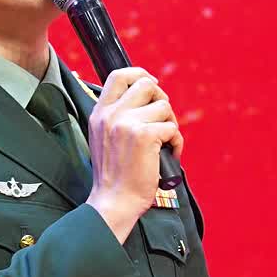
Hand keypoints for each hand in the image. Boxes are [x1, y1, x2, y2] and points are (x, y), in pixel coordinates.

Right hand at [85, 67, 183, 241]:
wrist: (114, 201)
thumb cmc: (115, 175)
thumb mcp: (104, 138)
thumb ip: (118, 117)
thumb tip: (146, 97)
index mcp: (100, 113)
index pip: (119, 75)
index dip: (140, 74)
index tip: (153, 85)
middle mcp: (111, 114)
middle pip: (147, 84)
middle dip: (161, 99)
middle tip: (163, 119)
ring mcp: (127, 123)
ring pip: (163, 107)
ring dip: (170, 124)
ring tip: (165, 144)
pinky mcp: (145, 135)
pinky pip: (172, 128)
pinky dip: (177, 142)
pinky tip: (170, 155)